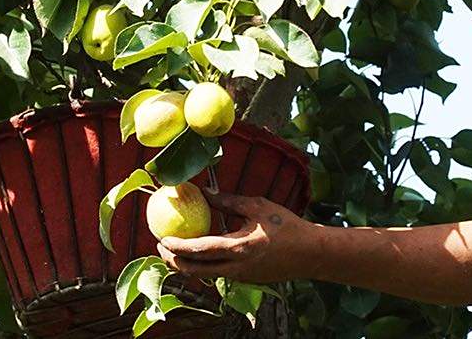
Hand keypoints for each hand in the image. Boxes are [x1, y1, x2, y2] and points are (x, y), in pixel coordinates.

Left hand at [155, 188, 320, 282]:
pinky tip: (199, 252)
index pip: (199, 251)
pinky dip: (203, 265)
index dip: (177, 246)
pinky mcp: (245, 280)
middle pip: (195, 271)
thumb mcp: (256, 206)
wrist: (310, 253)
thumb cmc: (285, 226)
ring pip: (204, 275)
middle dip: (173, 261)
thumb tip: (204, 192)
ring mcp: (240, 277)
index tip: (161, 238)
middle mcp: (236, 268)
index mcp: (239, 249)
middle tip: (160, 247)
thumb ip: (228, 201)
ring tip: (174, 250)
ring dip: (186, 265)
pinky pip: (217, 273)